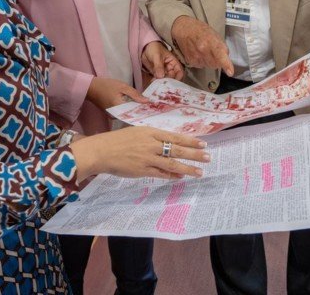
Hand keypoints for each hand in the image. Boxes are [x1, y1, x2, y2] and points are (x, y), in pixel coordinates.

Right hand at [71, 127, 209, 181]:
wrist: (102, 151)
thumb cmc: (118, 140)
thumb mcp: (137, 132)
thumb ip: (153, 138)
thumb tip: (169, 144)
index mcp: (150, 132)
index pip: (175, 136)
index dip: (190, 140)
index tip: (203, 143)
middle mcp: (151, 144)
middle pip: (178, 149)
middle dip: (195, 154)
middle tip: (208, 157)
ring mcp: (148, 158)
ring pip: (173, 163)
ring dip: (188, 168)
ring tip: (200, 172)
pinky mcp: (143, 170)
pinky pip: (161, 173)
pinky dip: (172, 175)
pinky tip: (180, 177)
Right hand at [86, 77, 147, 110]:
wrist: (91, 88)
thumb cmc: (107, 85)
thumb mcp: (122, 87)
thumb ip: (135, 94)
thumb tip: (147, 102)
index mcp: (119, 109)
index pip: (135, 113)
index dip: (145, 111)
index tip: (154, 110)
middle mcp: (116, 116)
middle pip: (132, 115)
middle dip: (142, 112)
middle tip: (153, 108)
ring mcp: (114, 116)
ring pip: (128, 115)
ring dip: (136, 111)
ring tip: (147, 107)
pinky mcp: (112, 115)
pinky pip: (124, 114)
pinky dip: (130, 110)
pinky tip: (137, 106)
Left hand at [142, 41, 184, 80]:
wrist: (144, 48)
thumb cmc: (154, 48)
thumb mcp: (157, 56)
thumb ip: (159, 66)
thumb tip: (161, 76)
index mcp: (174, 62)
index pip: (180, 72)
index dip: (178, 78)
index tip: (173, 83)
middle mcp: (170, 68)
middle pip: (173, 78)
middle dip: (168, 81)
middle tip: (162, 84)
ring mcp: (163, 72)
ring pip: (165, 80)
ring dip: (161, 82)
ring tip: (156, 83)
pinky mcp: (157, 74)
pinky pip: (158, 80)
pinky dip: (156, 81)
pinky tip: (152, 81)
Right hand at [171, 16, 233, 75]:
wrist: (184, 28)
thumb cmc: (200, 30)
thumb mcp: (214, 34)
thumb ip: (221, 47)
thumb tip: (225, 58)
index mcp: (211, 41)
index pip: (220, 54)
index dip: (226, 64)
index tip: (230, 72)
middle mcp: (203, 49)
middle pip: (216, 64)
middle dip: (217, 60)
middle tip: (212, 51)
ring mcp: (196, 56)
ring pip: (209, 66)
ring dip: (209, 61)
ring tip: (204, 50)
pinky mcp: (190, 61)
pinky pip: (201, 66)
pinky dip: (202, 61)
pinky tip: (198, 53)